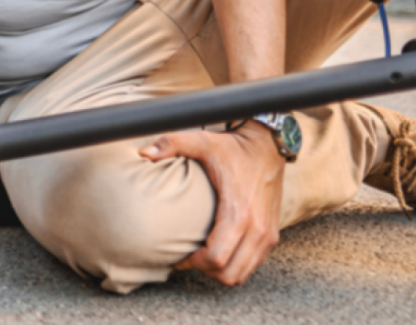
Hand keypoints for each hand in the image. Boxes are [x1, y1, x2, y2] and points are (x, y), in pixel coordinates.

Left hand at [140, 123, 285, 285]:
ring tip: (202, 257)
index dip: (193, 263)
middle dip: (205, 271)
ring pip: (242, 274)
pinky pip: (253, 264)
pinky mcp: (272, 234)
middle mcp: (257, 228)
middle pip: (229, 274)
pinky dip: (236, 265)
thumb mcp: (202, 141)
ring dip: (221, 271)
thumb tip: (143, 152)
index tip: (178, 257)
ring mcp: (267, 234)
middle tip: (188, 259)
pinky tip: (220, 251)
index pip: (216, 258)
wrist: (268, 145)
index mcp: (239, 212)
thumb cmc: (234, 147)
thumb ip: (172, 144)